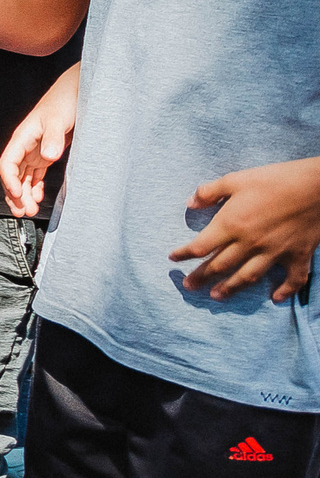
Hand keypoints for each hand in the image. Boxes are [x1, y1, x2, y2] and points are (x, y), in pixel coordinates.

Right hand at [0, 69, 78, 217]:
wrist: (77, 92)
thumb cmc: (64, 102)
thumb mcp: (58, 119)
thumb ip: (53, 138)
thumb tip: (48, 156)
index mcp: (22, 137)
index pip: (7, 163)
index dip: (9, 181)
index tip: (18, 194)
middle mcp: (25, 146)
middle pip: (12, 174)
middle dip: (14, 194)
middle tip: (22, 211)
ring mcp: (35, 150)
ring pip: (22, 177)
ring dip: (24, 194)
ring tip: (28, 210)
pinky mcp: (45, 153)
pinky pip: (34, 174)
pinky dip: (34, 187)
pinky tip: (37, 197)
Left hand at [171, 155, 319, 302]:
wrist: (318, 185)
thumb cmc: (275, 179)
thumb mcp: (236, 179)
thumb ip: (210, 192)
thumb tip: (190, 203)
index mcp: (232, 224)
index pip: (200, 246)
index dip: (184, 254)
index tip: (173, 258)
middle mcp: (250, 243)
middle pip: (220, 266)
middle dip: (201, 277)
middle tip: (189, 286)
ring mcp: (275, 252)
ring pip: (248, 277)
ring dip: (231, 288)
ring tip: (217, 296)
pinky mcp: (298, 254)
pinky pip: (292, 278)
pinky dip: (285, 290)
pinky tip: (276, 298)